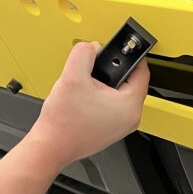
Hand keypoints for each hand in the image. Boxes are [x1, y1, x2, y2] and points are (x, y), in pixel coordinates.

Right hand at [29, 42, 149, 168]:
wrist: (51, 146)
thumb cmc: (63, 122)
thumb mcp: (72, 76)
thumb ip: (84, 53)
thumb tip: (92, 46)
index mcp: (130, 105)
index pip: (141, 71)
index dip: (129, 56)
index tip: (118, 49)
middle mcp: (130, 117)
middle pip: (130, 81)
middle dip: (112, 70)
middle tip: (96, 67)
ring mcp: (121, 125)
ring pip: (119, 93)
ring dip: (106, 84)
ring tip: (88, 83)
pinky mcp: (110, 129)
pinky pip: (112, 106)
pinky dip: (101, 97)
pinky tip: (85, 97)